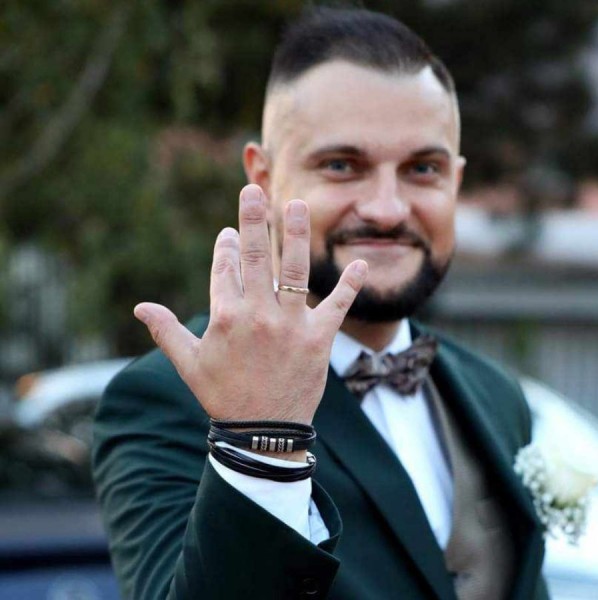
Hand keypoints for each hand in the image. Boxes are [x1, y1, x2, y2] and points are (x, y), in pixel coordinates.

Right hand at [133, 184, 366, 428]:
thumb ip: (166, 331)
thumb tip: (140, 307)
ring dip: (295, 234)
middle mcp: (257, 314)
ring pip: (292, 270)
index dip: (225, 246)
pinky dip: (350, 285)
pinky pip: (337, 305)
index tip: (228, 232)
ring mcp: (290, 324)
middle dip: (252, 219)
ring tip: (297, 205)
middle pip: (254, 256)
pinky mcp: (318, 338)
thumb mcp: (190, 364)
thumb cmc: (223, 396)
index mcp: (225, 316)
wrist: (263, 432)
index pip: (224, 268)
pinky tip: (362, 263)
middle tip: (253, 190)